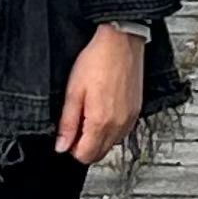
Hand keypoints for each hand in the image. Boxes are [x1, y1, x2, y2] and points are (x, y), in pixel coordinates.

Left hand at [57, 25, 143, 165]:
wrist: (121, 42)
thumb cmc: (97, 60)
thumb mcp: (73, 92)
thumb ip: (67, 123)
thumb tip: (61, 146)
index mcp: (101, 122)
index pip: (85, 155)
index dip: (71, 150)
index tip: (66, 138)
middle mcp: (119, 125)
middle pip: (99, 154)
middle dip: (84, 147)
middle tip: (75, 128)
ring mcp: (130, 119)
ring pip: (111, 145)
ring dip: (98, 139)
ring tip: (88, 116)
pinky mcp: (136, 111)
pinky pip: (122, 132)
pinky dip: (110, 130)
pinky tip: (103, 113)